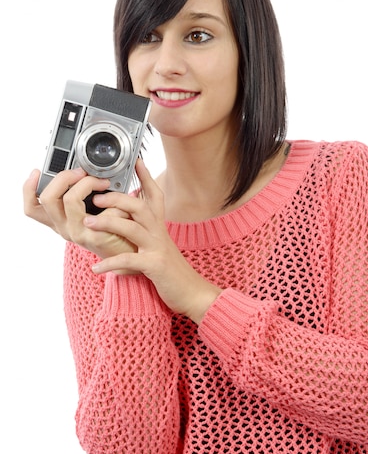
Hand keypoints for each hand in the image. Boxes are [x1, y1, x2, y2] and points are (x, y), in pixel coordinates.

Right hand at [23, 168, 136, 258]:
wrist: (128, 250)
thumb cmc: (111, 226)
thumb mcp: (91, 208)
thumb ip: (82, 193)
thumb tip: (84, 168)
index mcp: (59, 219)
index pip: (33, 207)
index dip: (28, 189)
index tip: (36, 172)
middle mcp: (63, 227)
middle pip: (48, 198)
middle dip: (64, 177)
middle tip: (82, 172)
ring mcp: (77, 232)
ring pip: (70, 199)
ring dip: (87, 183)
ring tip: (103, 182)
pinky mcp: (94, 237)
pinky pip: (99, 209)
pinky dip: (112, 200)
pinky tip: (120, 202)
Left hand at [84, 159, 220, 322]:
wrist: (192, 292)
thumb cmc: (171, 270)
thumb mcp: (159, 245)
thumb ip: (145, 232)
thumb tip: (127, 220)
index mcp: (159, 226)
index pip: (154, 196)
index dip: (146, 177)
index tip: (136, 161)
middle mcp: (159, 233)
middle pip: (139, 207)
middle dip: (117, 199)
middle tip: (96, 197)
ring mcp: (157, 248)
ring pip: (132, 228)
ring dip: (108, 223)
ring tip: (88, 223)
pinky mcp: (155, 266)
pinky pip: (129, 260)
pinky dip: (110, 263)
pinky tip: (96, 268)